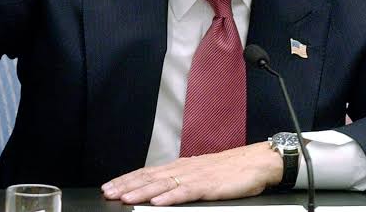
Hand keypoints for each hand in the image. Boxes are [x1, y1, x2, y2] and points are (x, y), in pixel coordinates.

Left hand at [101, 142, 282, 205]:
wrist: (256, 162)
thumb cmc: (231, 171)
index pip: (148, 172)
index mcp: (181, 167)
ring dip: (142, 192)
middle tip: (108, 193)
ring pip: (163, 185)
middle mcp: (184, 169)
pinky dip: (170, 198)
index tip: (110, 186)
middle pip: (150, 177)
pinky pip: (186, 192)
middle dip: (127, 185)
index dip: (128, 179)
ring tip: (125, 198)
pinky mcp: (209, 186)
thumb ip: (182, 181)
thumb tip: (162, 191)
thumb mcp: (202, 174)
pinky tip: (157, 203)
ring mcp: (196, 177)